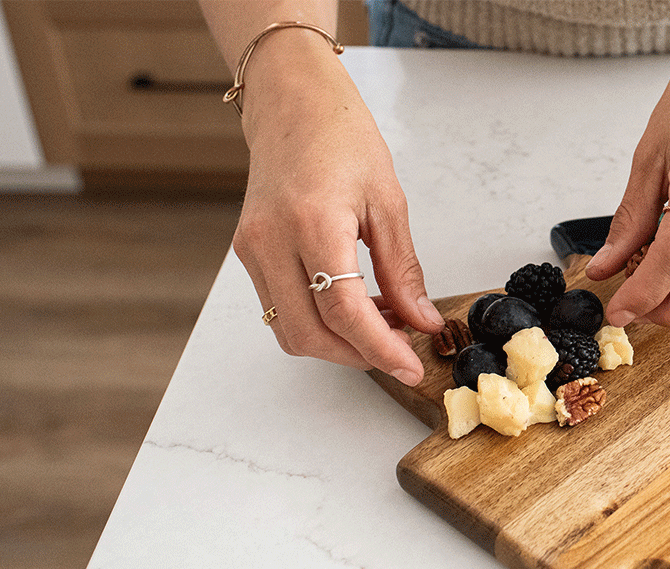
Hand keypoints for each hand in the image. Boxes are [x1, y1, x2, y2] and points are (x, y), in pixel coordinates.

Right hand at [232, 33, 441, 385]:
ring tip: (382, 323)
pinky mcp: (248, 252)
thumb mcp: (388, 202)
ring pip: (291, 330)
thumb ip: (403, 270)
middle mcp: (271, 241)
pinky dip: (319, 321)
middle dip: (359, 355)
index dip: (380, 349)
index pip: (344, 312)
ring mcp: (252, 249)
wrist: (292, 102)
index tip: (411, 366)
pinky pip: (281, 308)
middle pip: (310, 334)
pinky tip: (354, 306)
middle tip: (402, 349)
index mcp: (312, 223)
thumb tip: (421, 320)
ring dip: (338, 342)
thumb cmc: (340, 137)